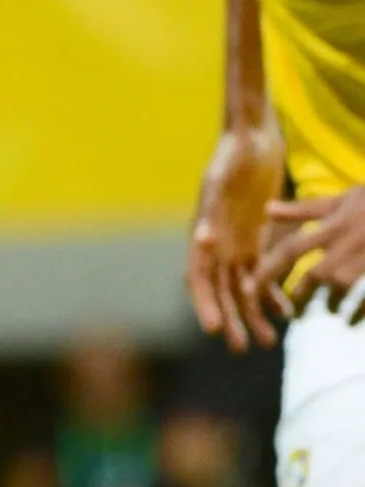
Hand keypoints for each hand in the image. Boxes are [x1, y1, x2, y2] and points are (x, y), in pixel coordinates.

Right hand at [187, 124, 286, 348]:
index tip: (211, 328)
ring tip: (269, 341)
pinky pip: (261, 273)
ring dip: (252, 313)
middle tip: (239, 347)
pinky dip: (273, 293)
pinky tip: (287, 313)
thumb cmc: (235, 154)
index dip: (203, 303)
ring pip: (240, 287)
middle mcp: (214, 242)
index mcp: (202, 230)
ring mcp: (234, 242)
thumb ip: (213, 203)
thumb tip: (202, 238)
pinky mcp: (253, 238)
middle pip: (219, 288)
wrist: (252, 139)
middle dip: (229, 318)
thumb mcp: (222, 175)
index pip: (198, 275)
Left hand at [260, 188, 364, 320]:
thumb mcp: (339, 201)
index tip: (249, 290)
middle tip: (293, 313)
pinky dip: (357, 313)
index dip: (268, 271)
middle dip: (301, 295)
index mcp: (331, 226)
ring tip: (329, 312)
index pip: (291, 250)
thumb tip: (266, 209)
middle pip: (315, 274)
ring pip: (341, 287)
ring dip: (331, 304)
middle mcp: (345, 243)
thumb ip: (303, 210)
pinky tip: (351, 321)